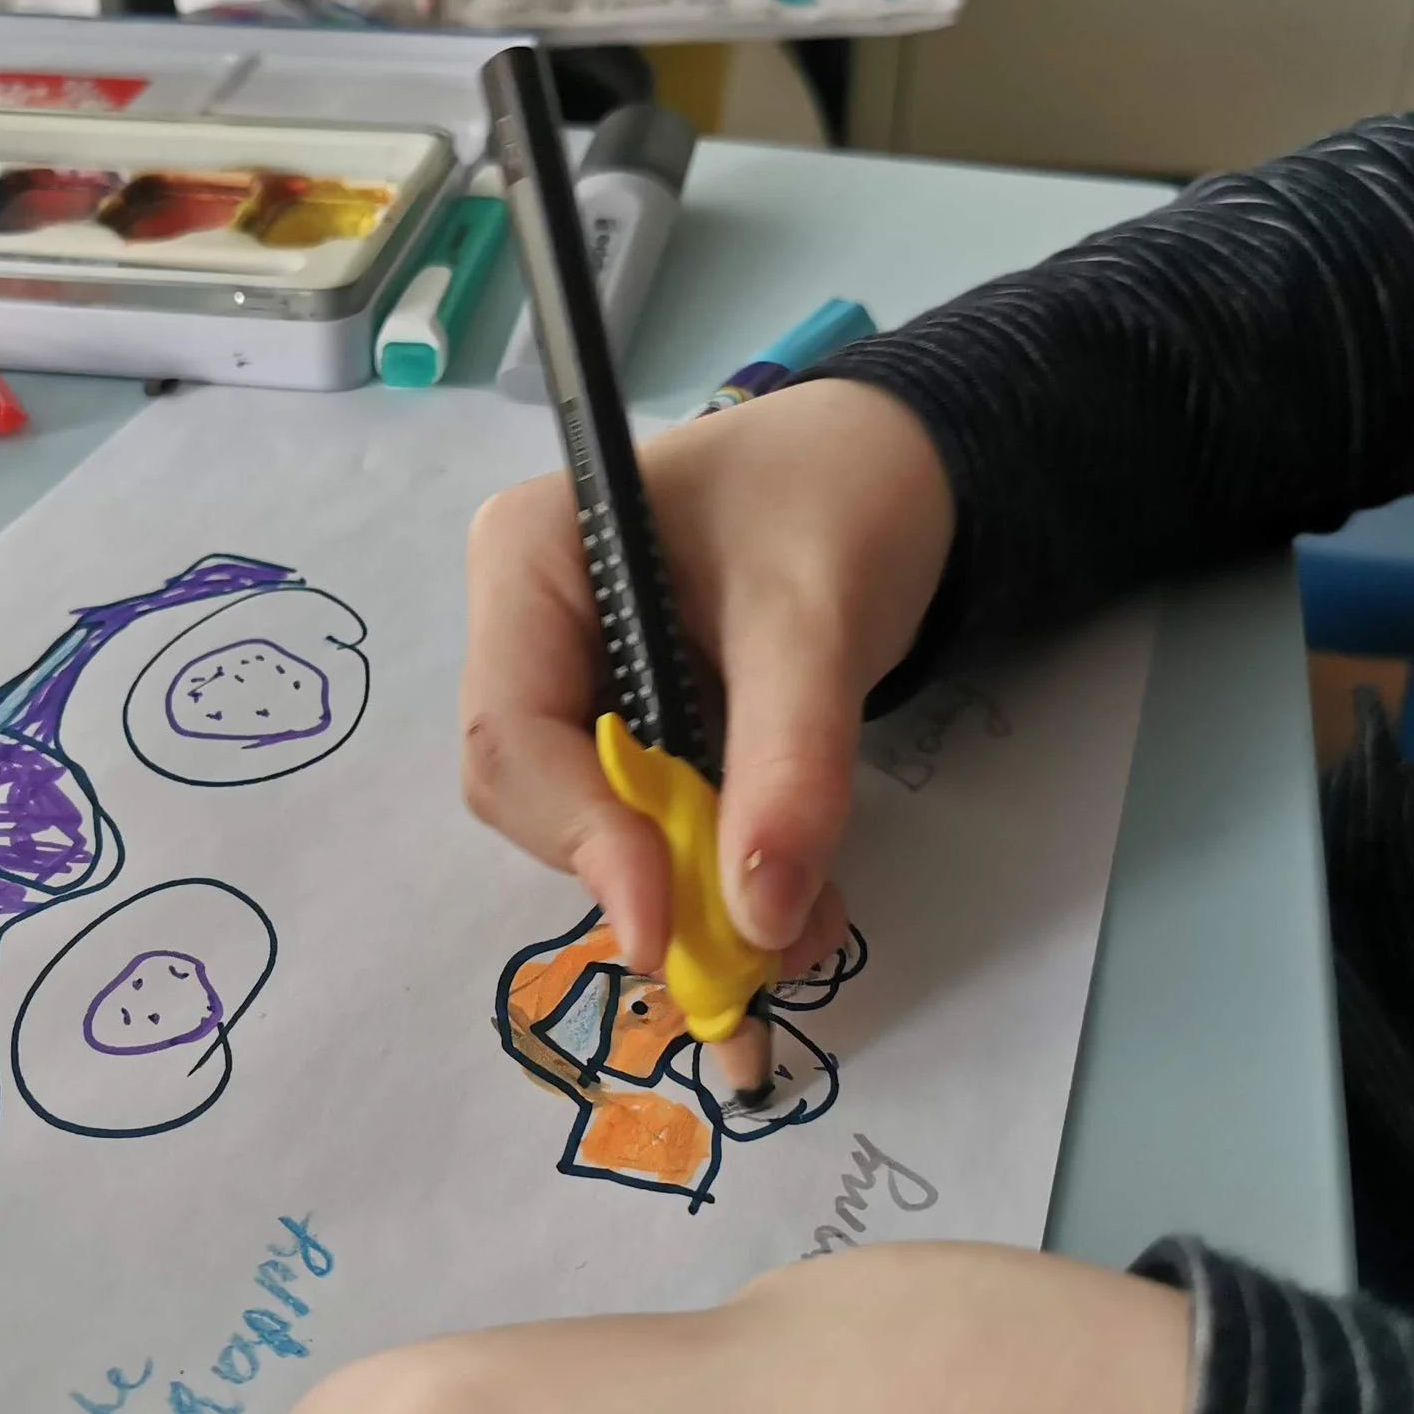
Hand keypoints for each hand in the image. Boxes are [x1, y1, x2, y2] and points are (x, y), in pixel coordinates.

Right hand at [462, 379, 952, 974]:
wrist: (901, 464)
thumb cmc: (840, 497)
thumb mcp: (819, 618)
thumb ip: (788, 762)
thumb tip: (755, 920)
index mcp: (527, 558)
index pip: (512, 733)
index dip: (581, 840)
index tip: (669, 928)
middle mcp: (525, 624)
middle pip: (541, 794)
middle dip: (644, 877)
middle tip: (752, 949)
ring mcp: (571, 677)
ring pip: (595, 823)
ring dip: (692, 890)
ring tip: (796, 930)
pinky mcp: (627, 719)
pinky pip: (645, 819)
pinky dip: (715, 870)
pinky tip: (790, 898)